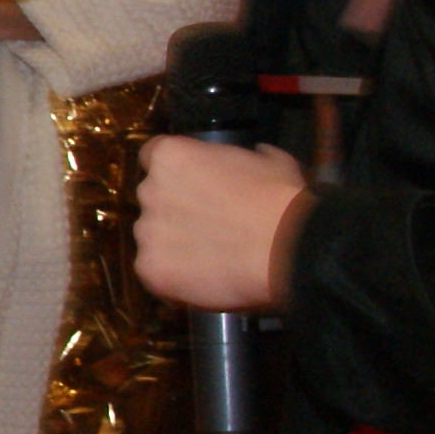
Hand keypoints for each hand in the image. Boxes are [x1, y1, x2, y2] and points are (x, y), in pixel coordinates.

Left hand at [137, 137, 310, 312]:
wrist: (287, 249)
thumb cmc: (281, 199)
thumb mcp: (268, 161)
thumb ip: (244, 158)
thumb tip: (256, 155)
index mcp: (170, 156)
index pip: (152, 158)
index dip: (174, 175)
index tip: (192, 186)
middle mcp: (150, 190)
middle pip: (153, 199)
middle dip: (174, 210)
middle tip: (208, 225)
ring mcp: (147, 231)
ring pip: (152, 237)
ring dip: (172, 245)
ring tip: (210, 256)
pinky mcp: (149, 268)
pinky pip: (155, 271)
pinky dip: (173, 277)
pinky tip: (203, 278)